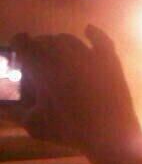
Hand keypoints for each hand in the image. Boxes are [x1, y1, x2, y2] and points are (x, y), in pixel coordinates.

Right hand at [7, 26, 141, 157]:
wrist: (110, 133)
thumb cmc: (69, 129)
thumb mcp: (34, 124)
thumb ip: (16, 110)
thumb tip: (6, 104)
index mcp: (42, 67)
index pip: (24, 44)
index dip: (19, 44)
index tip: (18, 48)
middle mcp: (64, 55)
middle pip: (46, 41)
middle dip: (38, 48)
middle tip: (38, 60)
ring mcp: (89, 56)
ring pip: (69, 40)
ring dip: (59, 44)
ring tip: (57, 53)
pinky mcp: (110, 60)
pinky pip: (101, 39)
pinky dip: (93, 33)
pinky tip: (88, 31)